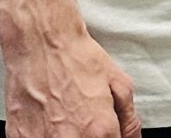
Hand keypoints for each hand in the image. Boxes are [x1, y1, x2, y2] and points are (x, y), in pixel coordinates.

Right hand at [3, 29, 140, 137]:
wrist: (41, 41)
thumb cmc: (76, 57)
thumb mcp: (119, 83)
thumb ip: (129, 121)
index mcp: (99, 132)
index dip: (110, 137)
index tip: (105, 132)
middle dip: (88, 136)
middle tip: (83, 120)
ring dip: (66, 135)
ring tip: (64, 117)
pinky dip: (44, 134)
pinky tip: (47, 118)